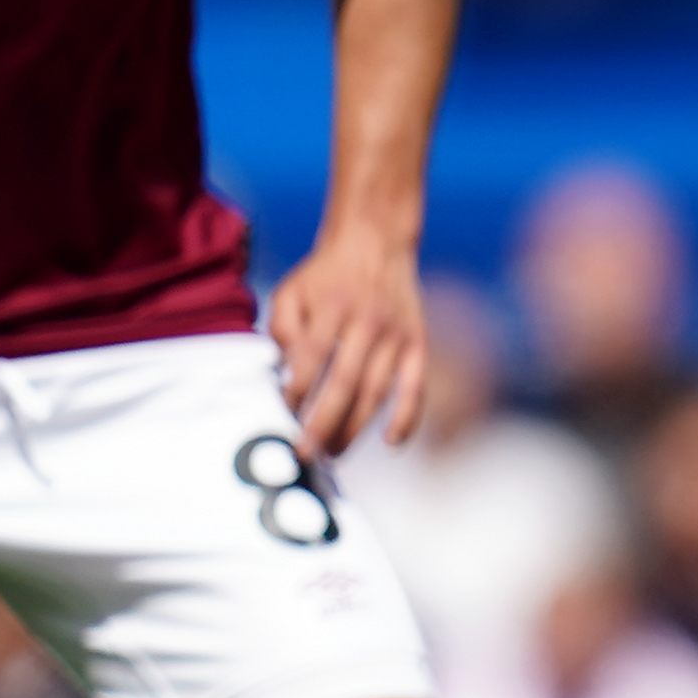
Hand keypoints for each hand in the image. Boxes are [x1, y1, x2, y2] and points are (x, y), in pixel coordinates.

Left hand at [269, 227, 430, 455]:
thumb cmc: (325, 274)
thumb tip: (279, 374)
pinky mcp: (418, 343)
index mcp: (333, 306)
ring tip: (333, 454)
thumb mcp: (292, 290)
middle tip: (304, 454)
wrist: (375, 242)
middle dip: (322, 423)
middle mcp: (368, 322)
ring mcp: (397, 335)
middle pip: (344, 383)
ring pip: (377, 391)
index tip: (279, 419)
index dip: (294, 392)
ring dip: (355, 428)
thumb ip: (281, 328)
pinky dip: (407, 417)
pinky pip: (416, 387)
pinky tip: (392, 442)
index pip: (310, 358)